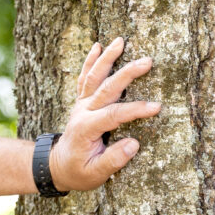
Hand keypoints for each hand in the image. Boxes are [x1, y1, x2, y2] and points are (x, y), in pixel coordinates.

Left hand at [50, 37, 161, 191]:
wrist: (57, 166)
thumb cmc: (78, 172)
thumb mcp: (95, 174)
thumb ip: (113, 160)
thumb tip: (133, 143)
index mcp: (86, 129)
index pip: (113, 115)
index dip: (135, 110)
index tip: (156, 107)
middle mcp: (83, 112)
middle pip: (106, 89)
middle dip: (126, 74)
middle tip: (147, 61)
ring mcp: (81, 105)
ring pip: (94, 78)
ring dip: (107, 59)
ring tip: (120, 40)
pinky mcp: (82, 102)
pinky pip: (85, 79)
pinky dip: (90, 62)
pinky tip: (97, 46)